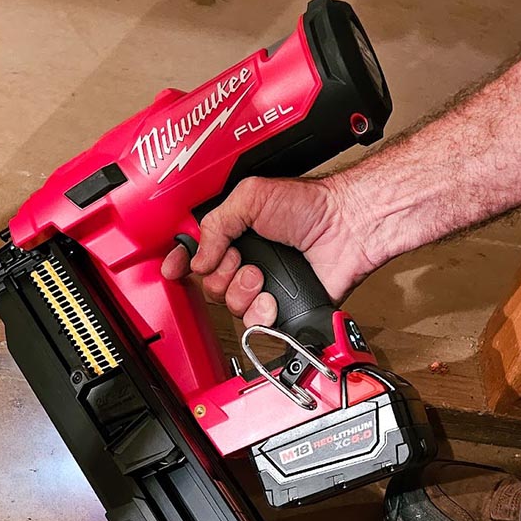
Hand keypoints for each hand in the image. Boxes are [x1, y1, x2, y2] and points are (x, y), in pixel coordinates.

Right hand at [160, 175, 376, 326]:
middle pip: (209, 284)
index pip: (197, 252)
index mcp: (235, 233)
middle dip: (219, 275)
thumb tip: (198, 258)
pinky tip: (271, 297)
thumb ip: (216, 224)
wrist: (347, 228)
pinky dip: (260, 312)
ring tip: (260, 276)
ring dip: (240, 291)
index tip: (173, 268)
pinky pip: (255, 323)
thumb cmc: (311, 205)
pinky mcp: (282, 308)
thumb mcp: (250, 197)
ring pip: (229, 305)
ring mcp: (264, 286)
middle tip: (239, 260)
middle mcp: (247, 260)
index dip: (181, 262)